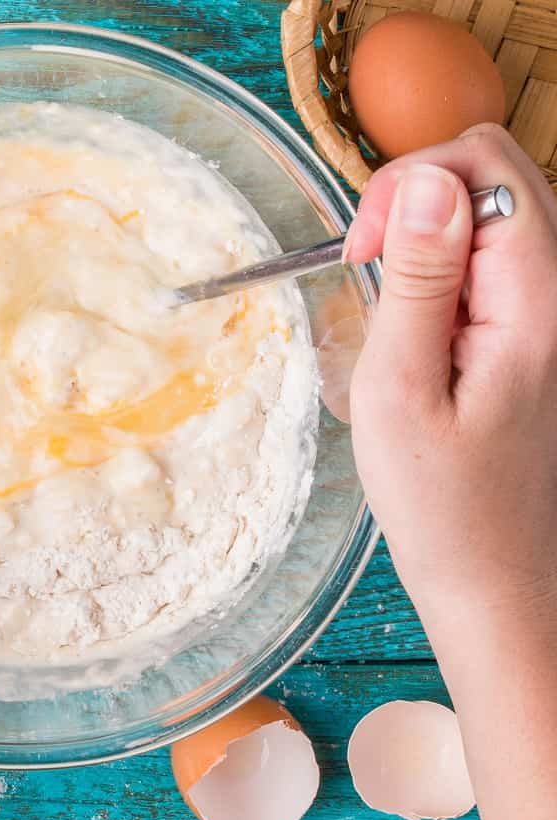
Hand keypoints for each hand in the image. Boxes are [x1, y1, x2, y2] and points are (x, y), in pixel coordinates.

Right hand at [346, 124, 556, 625]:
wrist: (495, 575)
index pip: (484, 166)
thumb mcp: (401, 390)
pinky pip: (492, 257)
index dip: (408, 186)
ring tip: (390, 299)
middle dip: (416, 197)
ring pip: (492, 209)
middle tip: (368, 267)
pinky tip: (417, 318)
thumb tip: (423, 183)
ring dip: (428, 232)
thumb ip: (419, 282)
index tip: (360, 253)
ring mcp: (552, 310)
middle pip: (496, 172)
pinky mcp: (536, 331)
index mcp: (537, 299)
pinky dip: (443, 265)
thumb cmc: (442, 502)